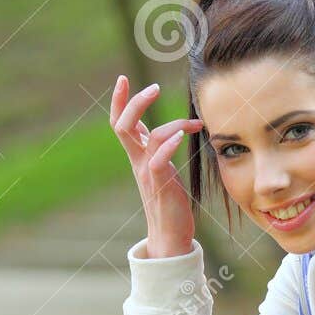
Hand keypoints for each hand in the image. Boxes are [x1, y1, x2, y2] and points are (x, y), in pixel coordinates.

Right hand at [110, 75, 203, 252]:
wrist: (169, 235)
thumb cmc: (169, 201)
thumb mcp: (161, 169)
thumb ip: (158, 150)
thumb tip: (165, 132)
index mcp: (137, 156)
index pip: (120, 123)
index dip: (119, 101)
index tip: (122, 78)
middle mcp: (138, 162)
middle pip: (123, 125)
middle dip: (134, 103)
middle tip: (155, 88)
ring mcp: (148, 173)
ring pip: (148, 138)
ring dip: (173, 124)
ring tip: (196, 124)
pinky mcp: (160, 185)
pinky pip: (159, 159)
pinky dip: (169, 144)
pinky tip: (185, 136)